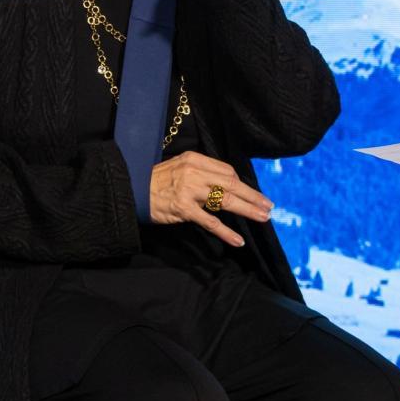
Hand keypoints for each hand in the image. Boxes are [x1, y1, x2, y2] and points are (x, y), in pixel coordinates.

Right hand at [149, 151, 271, 247]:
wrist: (131, 190)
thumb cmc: (156, 182)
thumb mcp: (179, 168)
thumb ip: (201, 174)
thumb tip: (225, 185)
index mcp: (195, 160)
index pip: (226, 171)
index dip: (242, 184)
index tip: (253, 194)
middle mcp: (194, 172)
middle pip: (231, 184)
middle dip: (253, 196)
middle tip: (268, 206)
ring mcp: (189, 190)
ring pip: (226, 200)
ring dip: (247, 210)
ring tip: (262, 218)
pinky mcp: (183, 209)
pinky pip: (210, 221)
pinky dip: (225, 232)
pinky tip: (237, 240)